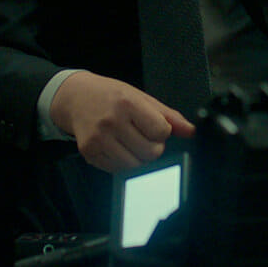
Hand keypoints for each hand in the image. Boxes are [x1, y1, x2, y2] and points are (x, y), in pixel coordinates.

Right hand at [50, 71, 193, 172]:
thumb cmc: (111, 96)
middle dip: (152, 147)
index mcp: (128, 104)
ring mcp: (98, 139)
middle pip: (151, 152)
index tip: (153, 126)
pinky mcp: (89, 152)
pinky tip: (117, 147)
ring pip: (135, 165)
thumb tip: (191, 131)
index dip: (162, 132)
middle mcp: (112, 122)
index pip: (161, 131)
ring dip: (138, 157)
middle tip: (141, 135)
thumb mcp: (141, 97)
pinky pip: (117, 170)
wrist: (76, 97)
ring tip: (130, 141)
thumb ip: (168, 115)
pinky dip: (122, 162)